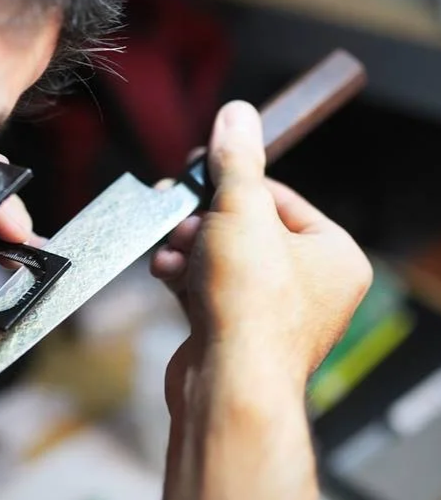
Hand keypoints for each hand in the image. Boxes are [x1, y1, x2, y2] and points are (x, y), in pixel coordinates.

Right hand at [151, 101, 371, 398]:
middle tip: (178, 211)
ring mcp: (271, 313)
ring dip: (187, 247)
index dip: (235, 182)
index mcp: (332, 256)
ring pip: (219, 258)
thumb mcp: (242, 212)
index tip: (199, 171)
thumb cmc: (250, 304)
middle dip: (202, 220)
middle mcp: (309, 287)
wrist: (227, 385)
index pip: (279, 197)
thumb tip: (237, 114)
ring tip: (171, 248)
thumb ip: (237, 162)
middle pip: (245, 228)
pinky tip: (166, 272)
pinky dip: (183, 276)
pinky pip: (207, 288)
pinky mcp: (234, 331)